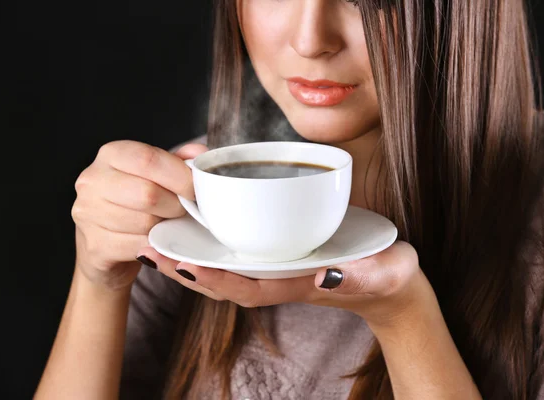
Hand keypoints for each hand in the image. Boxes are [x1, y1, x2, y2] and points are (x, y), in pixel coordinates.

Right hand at [71, 140, 207, 290]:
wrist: (106, 245)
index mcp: (112, 154)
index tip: (196, 189)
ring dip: (166, 227)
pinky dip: (156, 246)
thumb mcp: (156, 175)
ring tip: (167, 224)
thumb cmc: (135, 203)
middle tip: (183, 211)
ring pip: (145, 223)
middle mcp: (93, 180)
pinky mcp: (95, 245)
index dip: (180, 176)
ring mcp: (88, 213)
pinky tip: (156, 240)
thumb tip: (200, 153)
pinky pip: (139, 246)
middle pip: (148, 194)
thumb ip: (178, 162)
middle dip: (175, 206)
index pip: (149, 159)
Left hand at [138, 240, 428, 327]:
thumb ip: (363, 275)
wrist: (393, 285)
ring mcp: (279, 268)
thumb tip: (331, 274)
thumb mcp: (384, 275)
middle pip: (225, 279)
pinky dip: (215, 242)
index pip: (247, 287)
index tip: (184, 263)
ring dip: (192, 254)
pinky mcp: (282, 254)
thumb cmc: (389, 279)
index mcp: (298, 285)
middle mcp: (281, 278)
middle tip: (150, 246)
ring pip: (227, 266)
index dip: (214, 278)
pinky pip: (240, 252)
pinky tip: (197, 224)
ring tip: (158, 237)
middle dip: (187, 267)